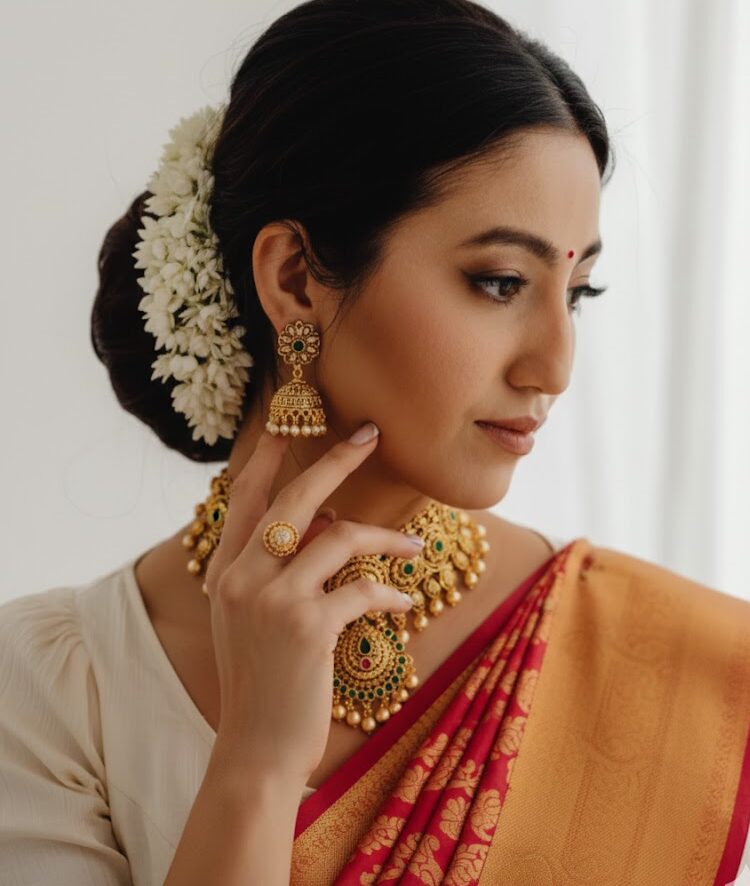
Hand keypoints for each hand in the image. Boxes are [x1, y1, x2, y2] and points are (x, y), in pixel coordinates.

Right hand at [202, 422, 422, 786]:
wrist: (255, 750)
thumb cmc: (263, 682)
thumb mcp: (255, 618)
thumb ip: (281, 568)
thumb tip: (331, 521)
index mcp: (227, 572)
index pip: (244, 498)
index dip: (267, 457)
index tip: (288, 423)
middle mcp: (244, 577)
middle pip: (295, 500)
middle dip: (335, 461)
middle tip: (369, 434)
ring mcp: (273, 600)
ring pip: (339, 537)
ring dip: (384, 537)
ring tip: (415, 546)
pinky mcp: (308, 627)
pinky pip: (362, 588)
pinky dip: (390, 591)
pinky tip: (405, 601)